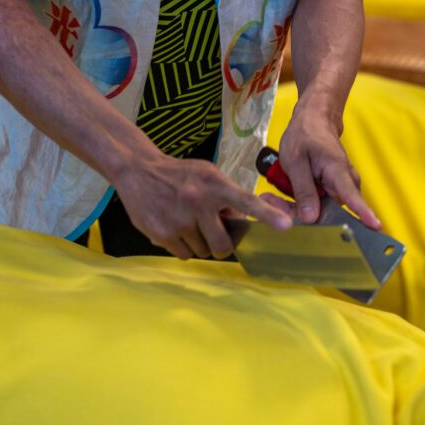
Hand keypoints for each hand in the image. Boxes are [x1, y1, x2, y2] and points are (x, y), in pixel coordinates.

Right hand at [115, 154, 293, 259]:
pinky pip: (184, 255)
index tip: (286, 226)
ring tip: (189, 222)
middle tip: (214, 232)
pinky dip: (184, 247)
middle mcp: (199, 202)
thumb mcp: (209, 176)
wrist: (137, 170)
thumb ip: (228, 197)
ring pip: (203, 252)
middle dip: (222, 245)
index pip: (247, 202)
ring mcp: (179, 220)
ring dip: (201, 244)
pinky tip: (175, 228)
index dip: (267, 216)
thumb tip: (242, 224)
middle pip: (224, 246)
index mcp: (216, 185)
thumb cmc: (181, 175)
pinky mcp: (162, 233)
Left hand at [278, 103, 381, 229]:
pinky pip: (321, 204)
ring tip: (279, 195)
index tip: (375, 226)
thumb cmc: (305, 135)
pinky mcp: (335, 189)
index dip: (362, 213)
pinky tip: (290, 193)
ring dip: (301, 208)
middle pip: (332, 211)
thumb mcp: (295, 161)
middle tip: (276, 202)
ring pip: (324, 209)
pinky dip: (304, 202)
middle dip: (305, 214)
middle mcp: (345, 181)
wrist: (315, 120)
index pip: (352, 196)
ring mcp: (341, 186)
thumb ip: (303, 190)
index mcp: (337, 170)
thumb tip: (311, 218)